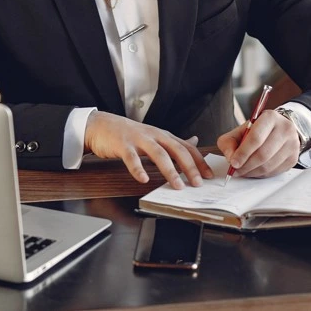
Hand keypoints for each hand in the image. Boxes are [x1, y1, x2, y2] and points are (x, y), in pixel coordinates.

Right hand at [84, 111, 213, 189]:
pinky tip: (143, 179)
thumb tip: (194, 142)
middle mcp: (154, 136)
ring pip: (158, 154)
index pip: (186, 147)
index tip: (209, 175)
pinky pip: (131, 158)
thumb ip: (174, 141)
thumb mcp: (154, 135)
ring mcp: (138, 139)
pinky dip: (138, 169)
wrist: (101, 125)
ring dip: (169, 170)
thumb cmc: (128, 133)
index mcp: (163, 135)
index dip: (199, 161)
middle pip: (176, 150)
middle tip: (198, 183)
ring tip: (176, 185)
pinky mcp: (123, 145)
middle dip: (189, 167)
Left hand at [217, 110, 299, 177]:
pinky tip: (255, 171)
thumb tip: (231, 158)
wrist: (279, 130)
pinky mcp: (294, 158)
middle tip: (236, 170)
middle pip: (263, 154)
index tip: (233, 163)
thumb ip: (229, 142)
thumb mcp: (240, 130)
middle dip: (246, 166)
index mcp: (270, 117)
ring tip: (243, 171)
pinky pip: (275, 172)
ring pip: (269, 165)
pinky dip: (261, 175)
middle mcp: (285, 129)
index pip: (256, 138)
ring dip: (252, 172)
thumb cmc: (258, 131)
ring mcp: (292, 144)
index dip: (243, 153)